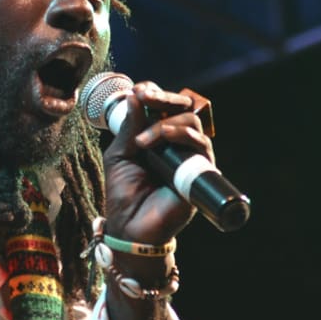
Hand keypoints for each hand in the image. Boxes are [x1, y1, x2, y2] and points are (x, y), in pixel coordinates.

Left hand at [103, 81, 215, 243]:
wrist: (130, 227)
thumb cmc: (124, 193)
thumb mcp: (119, 155)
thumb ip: (129, 127)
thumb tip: (135, 95)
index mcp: (157, 137)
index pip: (164, 106)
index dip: (155, 94)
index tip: (139, 92)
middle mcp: (177, 144)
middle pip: (183, 108)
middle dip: (164, 98)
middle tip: (145, 97)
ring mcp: (189, 156)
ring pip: (192, 123)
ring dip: (166, 123)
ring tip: (143, 140)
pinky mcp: (199, 172)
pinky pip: (200, 145)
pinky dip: (180, 135)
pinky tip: (160, 138)